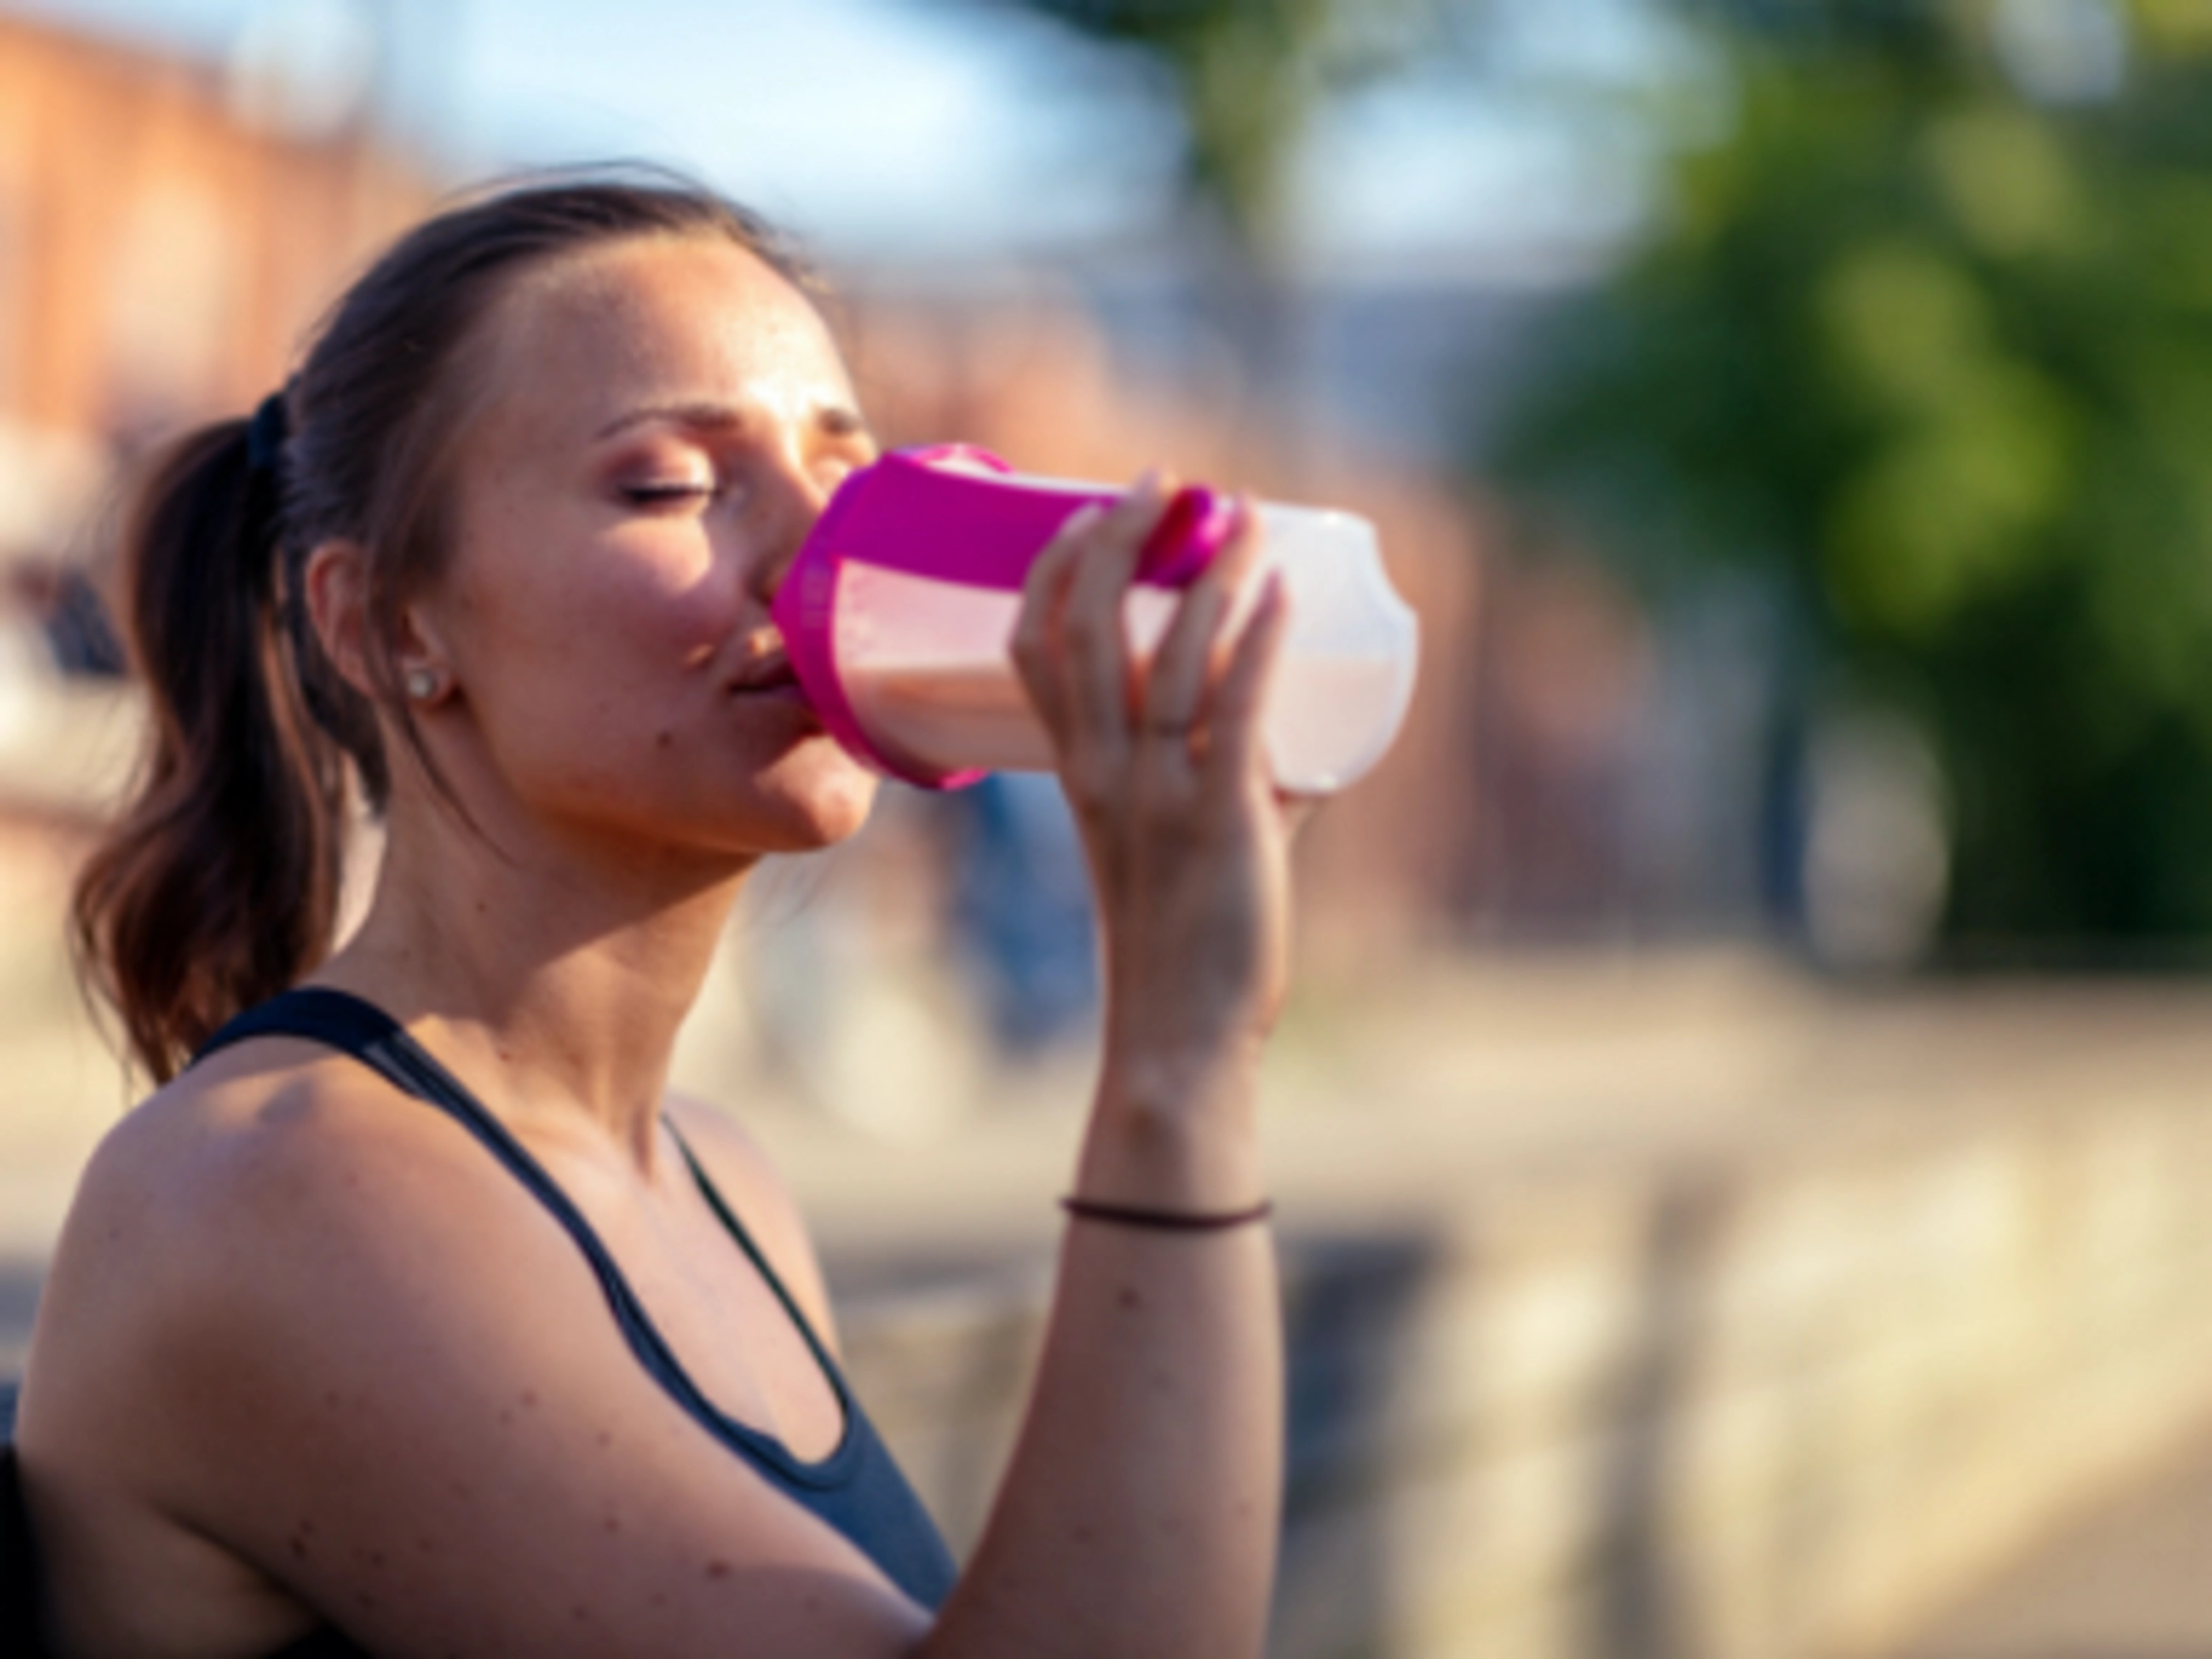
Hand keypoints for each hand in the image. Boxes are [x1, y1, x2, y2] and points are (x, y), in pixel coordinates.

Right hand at [1011, 474, 1301, 1087]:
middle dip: (1118, 538)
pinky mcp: (1219, 819)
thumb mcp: (1180, 845)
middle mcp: (1101, 772)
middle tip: (1167, 482)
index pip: (1032, 647)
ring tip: (1244, 516)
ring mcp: (1156, 794)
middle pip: (1084, 626)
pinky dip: (1256, 642)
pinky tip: (1281, 594)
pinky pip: (1233, 710)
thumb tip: (1304, 748)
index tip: (1091, 510)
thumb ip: (1238, 789)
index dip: (1053, 567)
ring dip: (1207, 572)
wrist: (1177, 1037)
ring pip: (1166, 655)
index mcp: (1075, 773)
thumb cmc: (1181, 946)